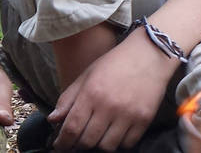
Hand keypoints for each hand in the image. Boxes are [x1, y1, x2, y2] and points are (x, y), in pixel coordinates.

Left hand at [48, 30, 176, 150]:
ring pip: (107, 146)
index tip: (59, 145)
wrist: (148, 56)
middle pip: (88, 141)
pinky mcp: (144, 120)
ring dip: (98, 144)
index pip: (72, 127)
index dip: (63, 141)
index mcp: (91, 93)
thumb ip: (68, 98)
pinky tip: (115, 132)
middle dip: (78, 144)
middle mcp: (108, 106)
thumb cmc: (114, 64)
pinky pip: (127, 144)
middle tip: (77, 140)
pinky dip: (119, 142)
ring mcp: (128, 115)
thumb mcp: (86, 75)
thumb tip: (53, 119)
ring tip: (97, 135)